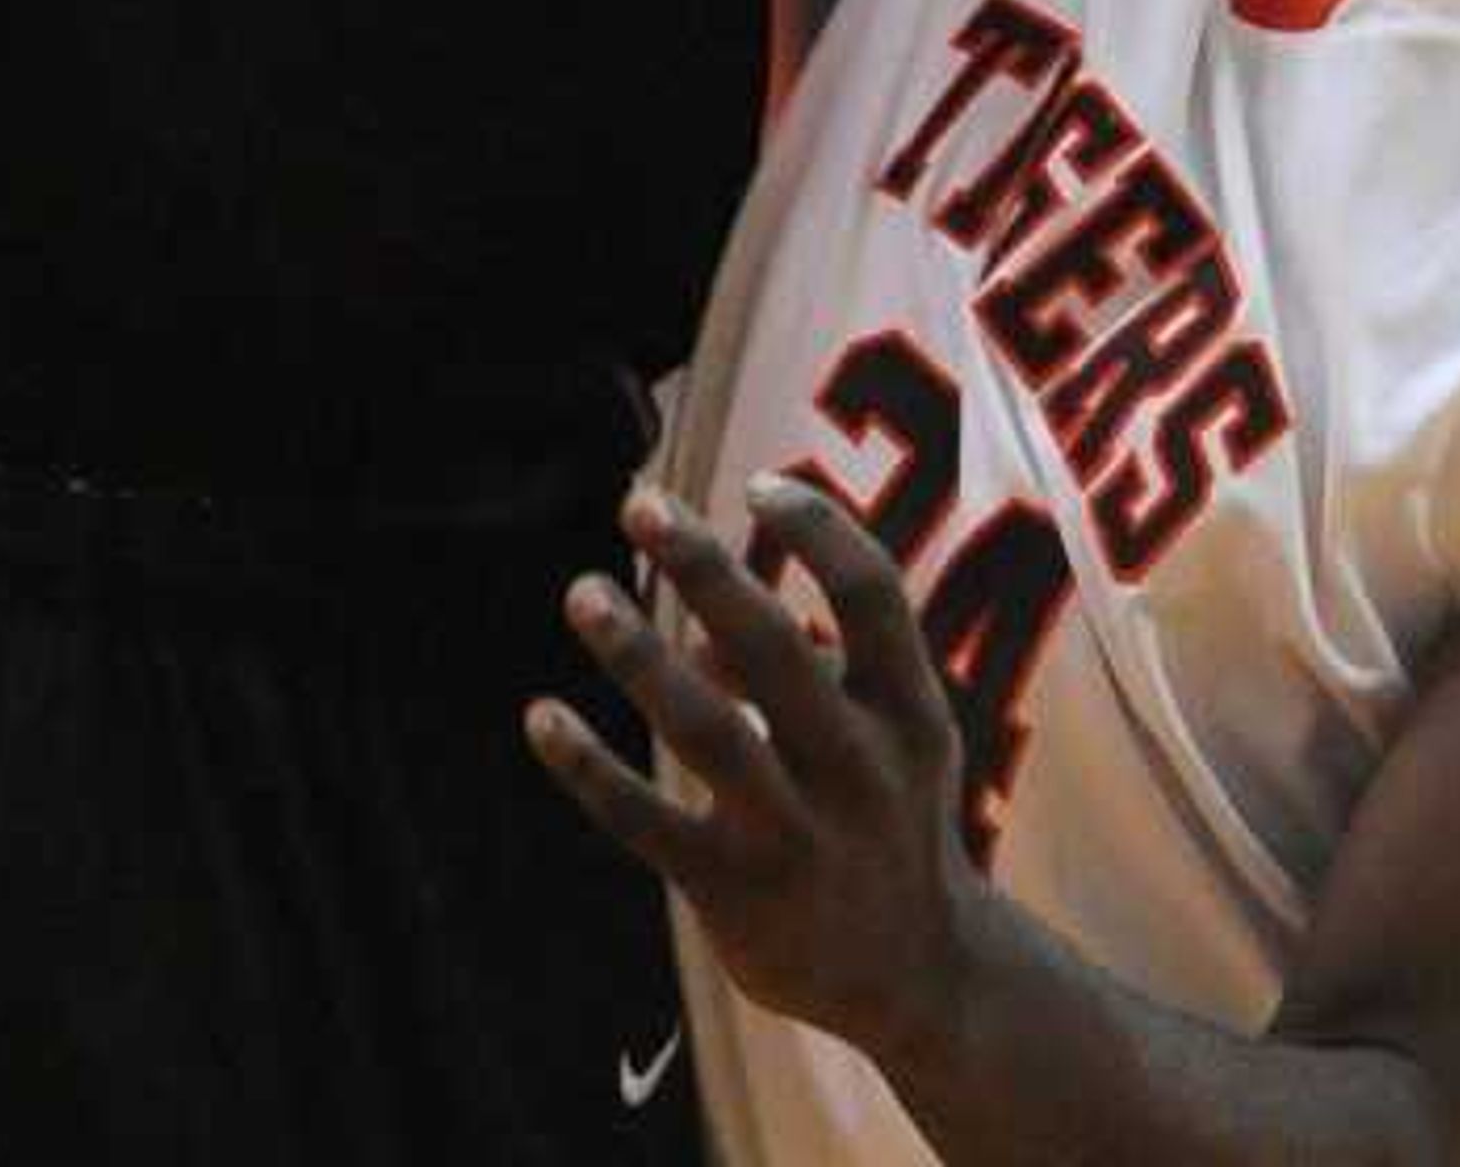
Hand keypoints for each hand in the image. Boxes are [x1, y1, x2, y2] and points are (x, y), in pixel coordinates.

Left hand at [529, 476, 985, 1076]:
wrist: (919, 976)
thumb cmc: (887, 812)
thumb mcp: (887, 729)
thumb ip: (808, 659)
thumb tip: (704, 611)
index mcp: (909, 710)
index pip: (874, 597)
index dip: (820, 531)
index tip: (757, 484)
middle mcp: (859, 769)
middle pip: (777, 651)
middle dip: (706, 571)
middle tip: (640, 503)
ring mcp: (797, 836)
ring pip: (708, 733)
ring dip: (641, 655)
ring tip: (583, 592)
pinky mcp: (736, 893)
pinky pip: (649, 823)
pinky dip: (590, 769)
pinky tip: (540, 716)